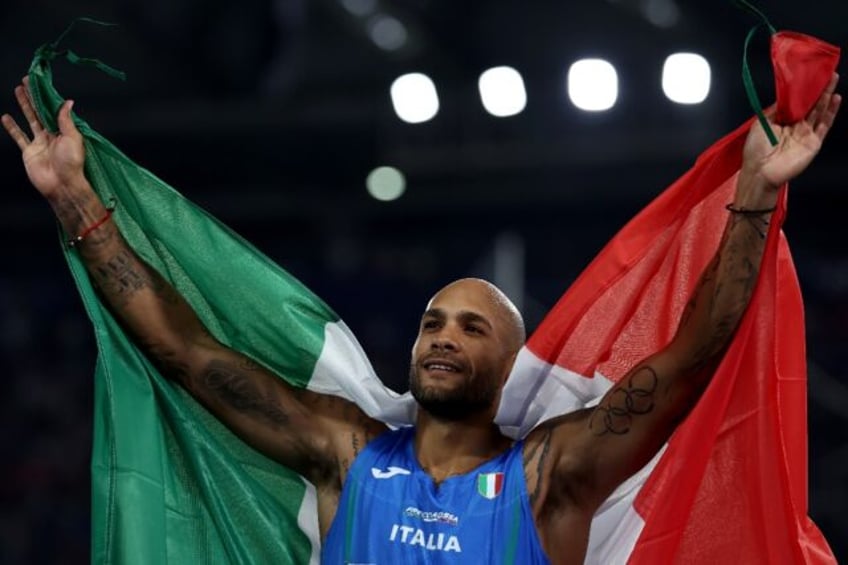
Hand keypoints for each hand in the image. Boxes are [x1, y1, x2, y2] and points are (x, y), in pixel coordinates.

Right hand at [2, 77, 86, 200]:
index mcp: (64, 131)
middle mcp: (52, 135)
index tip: (41, 83)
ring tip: (18, 91)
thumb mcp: (73, 138)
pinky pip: (19, 137)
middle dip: (33, 96)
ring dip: (24, 105)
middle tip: (26, 81)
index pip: (54, 110)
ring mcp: (40, 143)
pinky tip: (5, 117)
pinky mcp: (29, 152)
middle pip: (41, 111)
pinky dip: (12, 128)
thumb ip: (66, 120)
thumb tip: (68, 102)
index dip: (47, 97)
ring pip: (29, 119)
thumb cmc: (72, 163)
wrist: (62, 184)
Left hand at [742, 73, 840, 188]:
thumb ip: (774, 110)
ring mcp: (805, 134)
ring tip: (833, 79)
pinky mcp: (813, 142)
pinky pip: (824, 125)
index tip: (808, 75)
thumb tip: (785, 97)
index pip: (795, 103)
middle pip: (810, 104)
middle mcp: (794, 126)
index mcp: (781, 122)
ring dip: (826, 96)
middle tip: (827, 73)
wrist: (761, 172)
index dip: (802, 90)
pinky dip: (831, 112)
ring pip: (819, 111)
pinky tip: (835, 99)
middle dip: (818, 89)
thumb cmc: (755, 150)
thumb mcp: (760, 124)